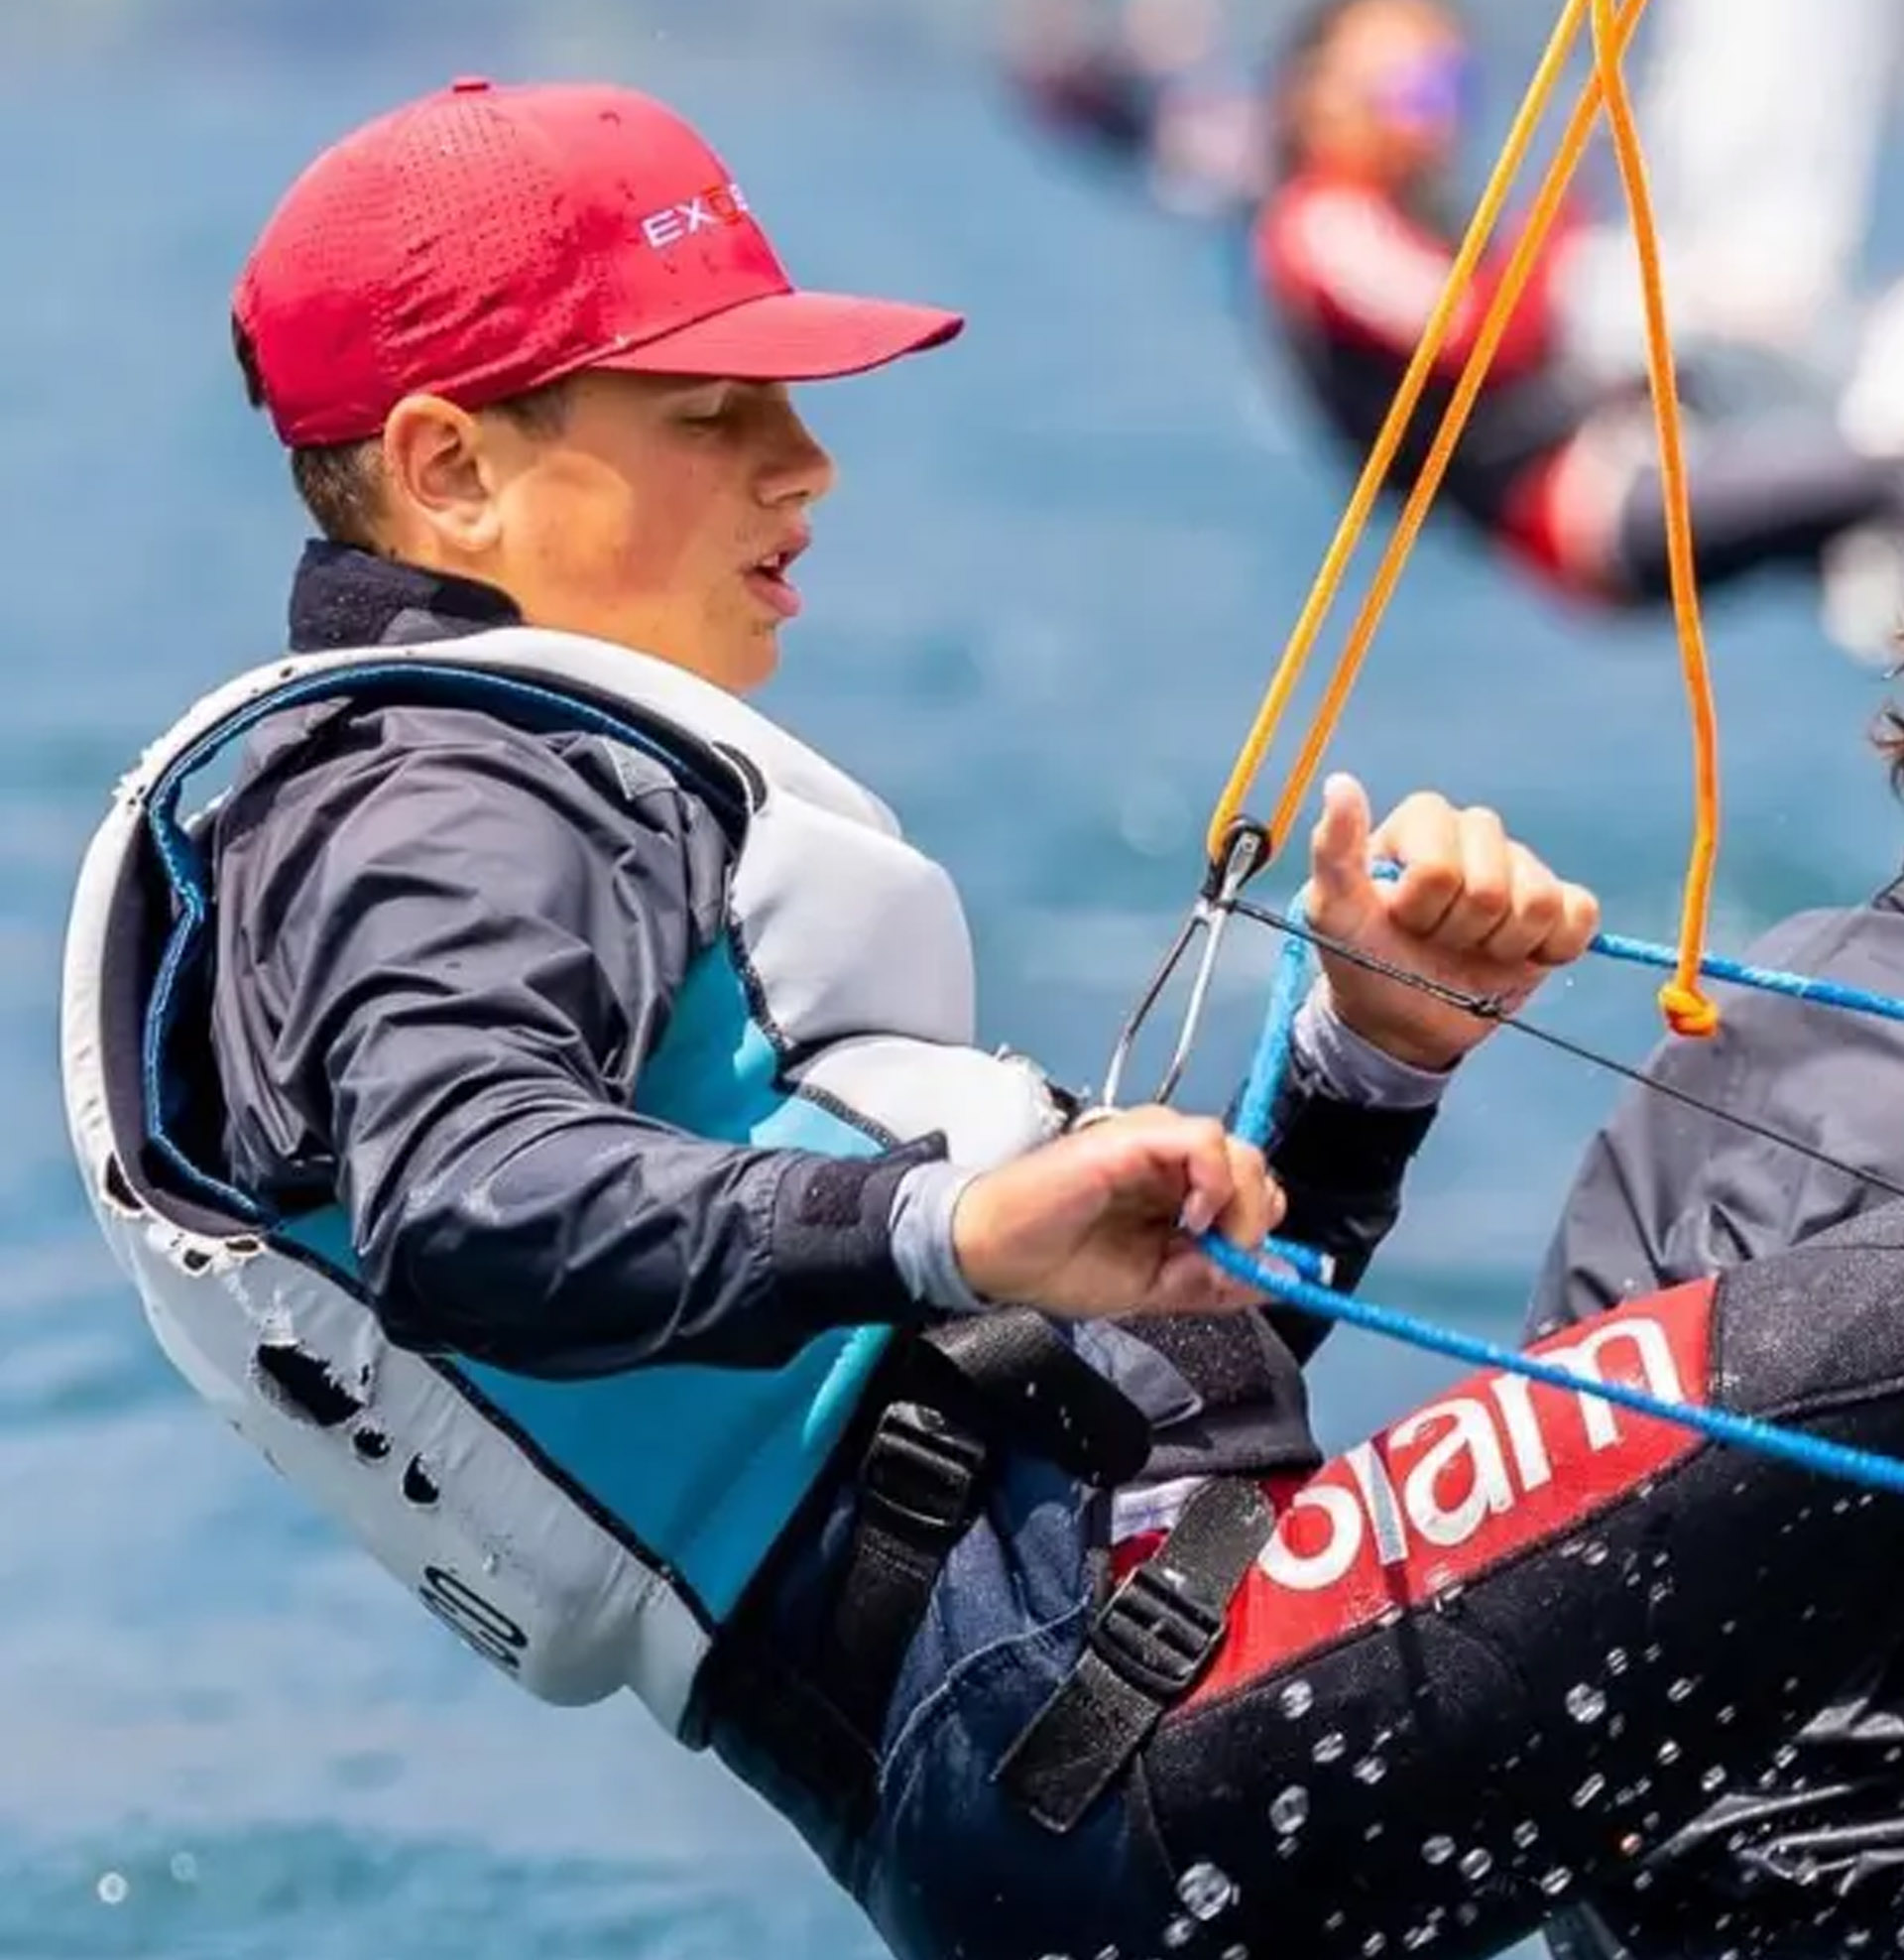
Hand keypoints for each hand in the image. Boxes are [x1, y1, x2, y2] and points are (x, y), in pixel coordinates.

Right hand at [951, 1105, 1284, 1319]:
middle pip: (1257, 1168)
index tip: (1240, 1269)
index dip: (1260, 1228)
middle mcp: (1172, 1161)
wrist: (997, 1254)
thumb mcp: (1155, 1291)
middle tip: (1224, 1256)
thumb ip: (1215, 1283)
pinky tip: (1193, 1216)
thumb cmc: (1060, 1265)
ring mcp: (1155, 1143)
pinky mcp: (1135, 1135)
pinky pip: (1205, 1140)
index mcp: (1177, 1193)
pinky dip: (1215, 1180)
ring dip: (1241, 1204)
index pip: (1252, 1192)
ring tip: (1204, 1239)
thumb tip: (1278, 1281)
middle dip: (1256, 1219)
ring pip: (1241, 1149)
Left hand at [1302, 773, 1599, 1070]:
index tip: (1400, 920)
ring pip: (1538, 903)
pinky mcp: (1560, 903)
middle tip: (1435, 940)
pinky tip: (1517, 955)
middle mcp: (1476, 832)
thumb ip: (1333, 850)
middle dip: (1459, 932)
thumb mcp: (1333, 912)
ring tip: (1471, 948)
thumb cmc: (1364, 958)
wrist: (1404, 1017)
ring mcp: (1522, 865)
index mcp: (1423, 821)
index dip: (1420, 910)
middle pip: (1491, 888)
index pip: (1439, 869)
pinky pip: (1579, 914)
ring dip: (1500, 945)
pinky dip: (1550, 948)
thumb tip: (1340, 783)